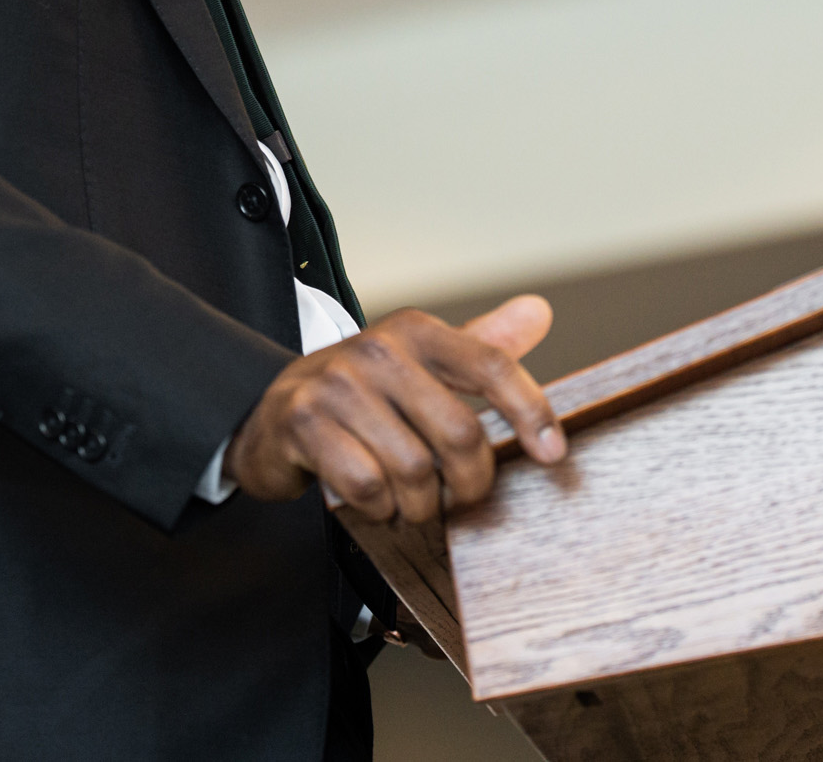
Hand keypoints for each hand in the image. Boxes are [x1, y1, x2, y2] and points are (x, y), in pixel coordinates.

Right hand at [227, 296, 565, 522]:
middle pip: (459, 433)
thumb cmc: (361, 394)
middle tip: (460, 498)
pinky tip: (375, 503)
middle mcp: (378, 349)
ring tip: (411, 503)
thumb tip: (539, 312)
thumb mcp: (420, 363)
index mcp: (416, 331)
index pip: (490, 364)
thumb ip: (480, 346)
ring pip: (414, 470)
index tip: (553, 453)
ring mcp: (337, 384)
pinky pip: (367, 486)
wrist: (270, 412)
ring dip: (420, 505)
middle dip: (469, 483)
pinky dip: (380, 510)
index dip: (530, 410)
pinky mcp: (304, 423)